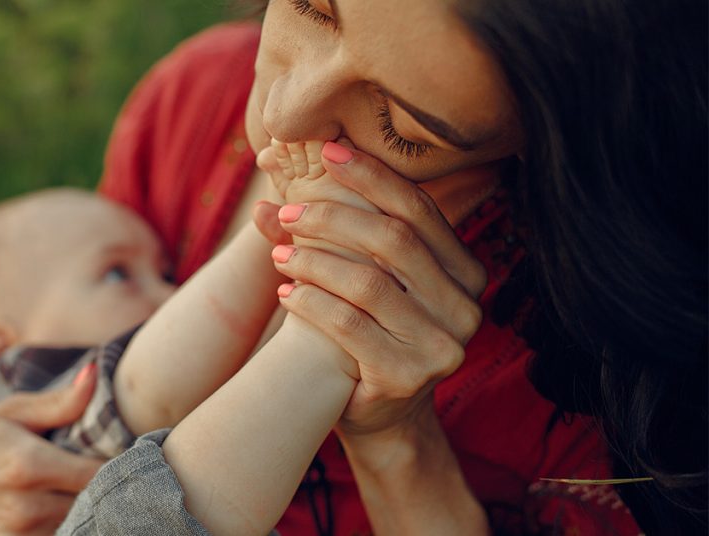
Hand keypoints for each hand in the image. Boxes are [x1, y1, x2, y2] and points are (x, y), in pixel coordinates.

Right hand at [0, 371, 103, 534]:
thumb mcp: (13, 412)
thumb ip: (60, 402)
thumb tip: (95, 374)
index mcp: (29, 465)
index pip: (99, 473)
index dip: (119, 464)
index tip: (128, 452)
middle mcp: (25, 507)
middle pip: (93, 501)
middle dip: (106, 485)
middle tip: (112, 468)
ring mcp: (18, 535)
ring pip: (79, 522)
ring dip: (87, 505)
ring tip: (84, 485)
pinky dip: (67, 522)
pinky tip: (64, 503)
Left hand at [267, 143, 487, 437]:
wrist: (377, 411)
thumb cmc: (367, 330)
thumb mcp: (359, 276)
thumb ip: (327, 226)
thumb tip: (271, 161)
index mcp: (465, 270)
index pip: (419, 209)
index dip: (372, 177)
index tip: (327, 153)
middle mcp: (465, 305)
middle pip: (394, 241)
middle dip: (334, 219)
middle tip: (289, 215)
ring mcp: (442, 344)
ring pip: (368, 283)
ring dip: (315, 262)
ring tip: (279, 256)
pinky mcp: (409, 376)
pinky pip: (351, 327)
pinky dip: (312, 304)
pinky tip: (287, 294)